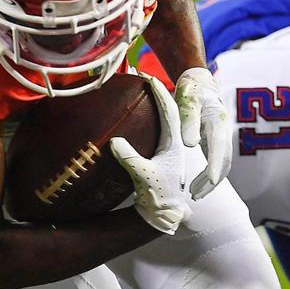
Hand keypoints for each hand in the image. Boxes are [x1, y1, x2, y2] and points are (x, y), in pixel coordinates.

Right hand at [110, 75, 191, 234]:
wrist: (164, 215)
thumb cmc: (159, 195)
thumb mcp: (144, 176)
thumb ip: (131, 158)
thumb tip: (115, 140)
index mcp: (174, 143)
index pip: (168, 111)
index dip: (158, 92)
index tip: (147, 75)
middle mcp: (172, 142)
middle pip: (165, 109)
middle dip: (154, 90)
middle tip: (140, 73)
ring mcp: (165, 148)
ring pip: (159, 118)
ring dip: (150, 102)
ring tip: (137, 87)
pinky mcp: (156, 155)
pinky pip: (152, 129)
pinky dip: (144, 117)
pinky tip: (133, 114)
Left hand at [174, 67, 231, 198]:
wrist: (201, 84)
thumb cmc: (192, 90)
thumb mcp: (188, 100)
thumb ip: (189, 120)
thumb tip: (191, 144)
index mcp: (217, 120)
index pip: (218, 146)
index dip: (215, 164)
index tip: (211, 180)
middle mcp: (224, 131)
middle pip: (223, 161)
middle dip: (211, 181)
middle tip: (196, 195)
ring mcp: (222, 138)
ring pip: (222, 166)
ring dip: (210, 183)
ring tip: (195, 196)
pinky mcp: (217, 143)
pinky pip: (217, 164)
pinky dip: (209, 177)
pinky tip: (197, 187)